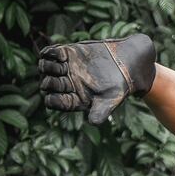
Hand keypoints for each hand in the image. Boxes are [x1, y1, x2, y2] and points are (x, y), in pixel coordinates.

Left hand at [39, 34, 156, 124]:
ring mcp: (66, 69)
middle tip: (53, 79)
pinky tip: (55, 53)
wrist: (128, 62)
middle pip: (48, 84)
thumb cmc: (120, 85)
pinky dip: (49, 52)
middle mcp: (67, 84)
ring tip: (55, 64)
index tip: (52, 97)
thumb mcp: (112, 100)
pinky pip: (51, 53)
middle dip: (48, 82)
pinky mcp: (68, 54)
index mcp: (73, 99)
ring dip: (46, 66)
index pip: (55, 102)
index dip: (52, 100)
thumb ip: (101, 111)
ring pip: (46, 68)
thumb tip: (93, 122)